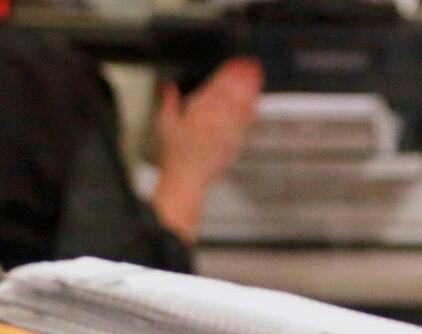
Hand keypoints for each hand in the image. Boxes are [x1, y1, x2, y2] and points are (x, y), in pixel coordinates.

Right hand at [152, 58, 263, 242]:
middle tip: (250, 63)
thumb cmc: (175, 157)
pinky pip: (243, 125)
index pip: (212, 90)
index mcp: (194, 116)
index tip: (233, 64)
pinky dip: (250, 111)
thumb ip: (167, 102)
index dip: (225, 75)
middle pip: (229, 96)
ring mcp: (224, 134)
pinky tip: (256, 101)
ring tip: (257, 75)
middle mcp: (210, 124)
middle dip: (240, 78)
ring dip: (249, 90)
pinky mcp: (233, 144)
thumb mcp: (165, 126)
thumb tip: (166, 85)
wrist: (185, 182)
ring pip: (238, 107)